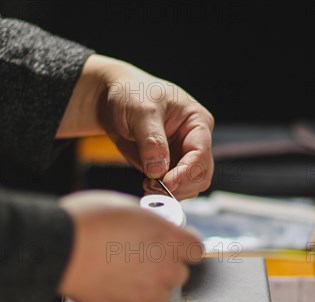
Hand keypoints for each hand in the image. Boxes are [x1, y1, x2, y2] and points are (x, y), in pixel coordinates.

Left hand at [57, 55, 214, 199]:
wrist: (113, 99)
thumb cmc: (132, 94)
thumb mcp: (141, 111)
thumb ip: (151, 140)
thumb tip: (158, 170)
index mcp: (197, 122)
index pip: (201, 154)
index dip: (186, 172)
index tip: (166, 182)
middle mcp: (195, 142)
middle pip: (201, 175)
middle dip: (180, 186)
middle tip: (153, 189)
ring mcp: (183, 156)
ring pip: (190, 186)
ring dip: (171, 193)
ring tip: (147, 187)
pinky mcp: (169, 168)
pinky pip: (174, 189)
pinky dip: (163, 194)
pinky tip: (147, 187)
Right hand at [57, 191, 203, 301]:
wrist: (59, 246)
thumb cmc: (88, 221)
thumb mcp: (127, 206)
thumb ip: (150, 221)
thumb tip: (151, 227)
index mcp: (171, 239)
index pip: (196, 249)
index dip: (184, 247)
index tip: (174, 247)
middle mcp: (166, 268)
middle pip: (180, 273)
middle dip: (165, 267)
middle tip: (141, 259)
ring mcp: (150, 293)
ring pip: (164, 294)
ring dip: (151, 287)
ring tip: (127, 274)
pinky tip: (121, 291)